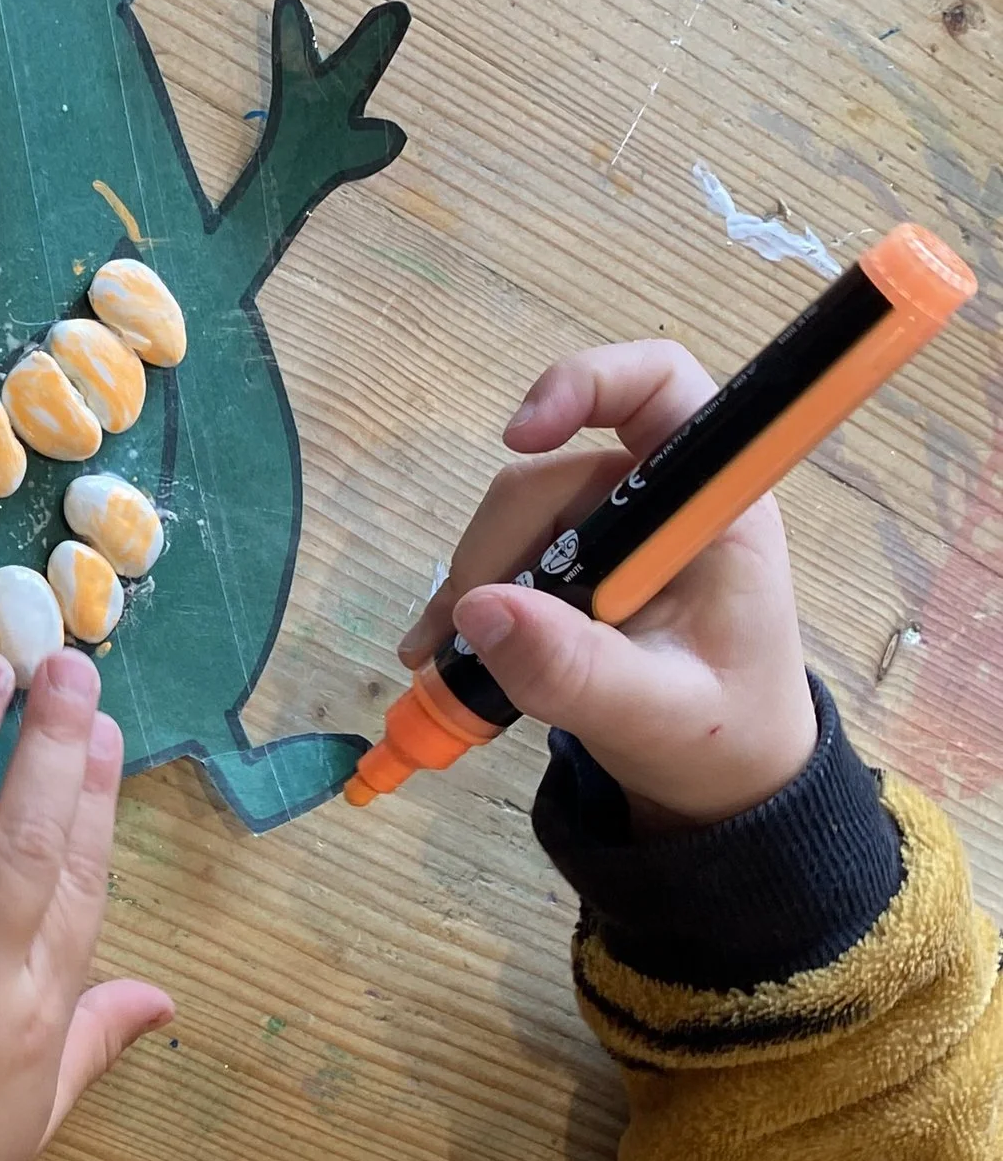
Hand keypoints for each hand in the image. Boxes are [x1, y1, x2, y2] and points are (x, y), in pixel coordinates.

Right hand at [398, 341, 817, 831]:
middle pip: (553, 472)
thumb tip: (478, 611)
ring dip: (475, 580)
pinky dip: (468, 597)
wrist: (724, 778)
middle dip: (498, 547)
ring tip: (442, 662)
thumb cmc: (723, 736)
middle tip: (458, 636)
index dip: (589, 383)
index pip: (661, 387)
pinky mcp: (577, 557)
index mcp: (713, 510)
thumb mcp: (656, 714)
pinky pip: (505, 551)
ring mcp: (613, 527)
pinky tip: (437, 649)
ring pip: (516, 515)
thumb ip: (575, 670)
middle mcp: (661, 499)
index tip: (520, 437)